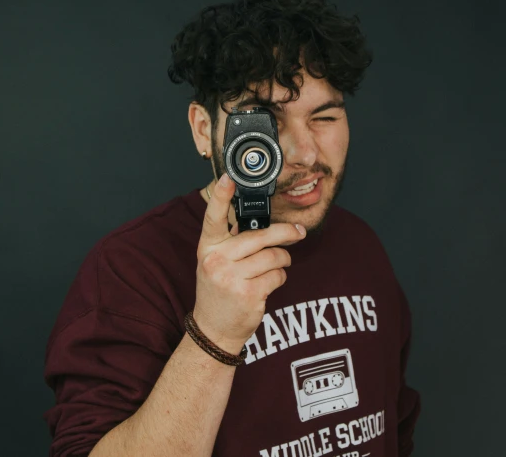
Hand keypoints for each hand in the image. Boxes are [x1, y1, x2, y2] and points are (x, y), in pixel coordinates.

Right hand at [193, 173, 306, 354]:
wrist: (214, 328)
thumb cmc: (220, 289)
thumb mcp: (217, 262)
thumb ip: (234, 242)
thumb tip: (269, 226)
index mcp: (207, 247)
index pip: (213, 217)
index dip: (221, 196)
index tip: (228, 178)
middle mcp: (216, 260)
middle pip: (260, 236)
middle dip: (285, 234)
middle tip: (298, 233)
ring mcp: (231, 278)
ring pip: (274, 256)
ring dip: (283, 260)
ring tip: (278, 265)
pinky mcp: (248, 294)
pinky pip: (278, 275)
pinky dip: (280, 277)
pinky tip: (269, 283)